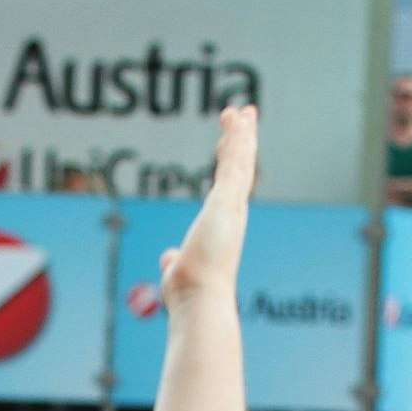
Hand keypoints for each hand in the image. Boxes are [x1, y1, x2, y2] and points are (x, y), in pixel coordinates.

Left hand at [156, 106, 257, 305]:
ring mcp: (232, 206)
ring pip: (240, 161)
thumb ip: (176, 259)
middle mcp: (232, 214)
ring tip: (242, 110)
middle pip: (239, 169)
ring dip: (241, 134)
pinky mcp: (228, 201)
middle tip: (243, 116)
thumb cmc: (190, 293)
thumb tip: (168, 257)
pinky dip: (239, 139)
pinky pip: (235, 162)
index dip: (229, 163)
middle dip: (241, 141)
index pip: (226, 187)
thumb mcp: (178, 269)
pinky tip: (238, 119)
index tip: (227, 144)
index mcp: (221, 226)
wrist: (200, 301)